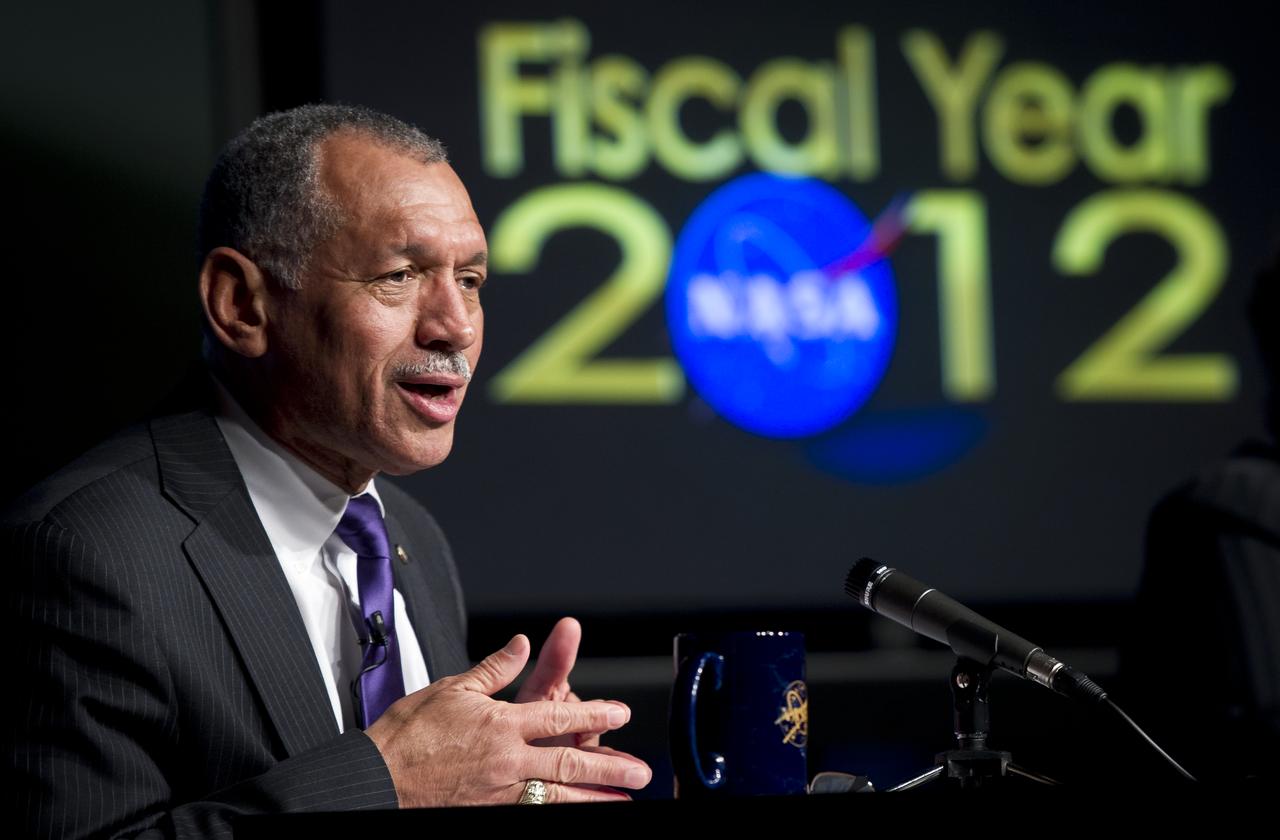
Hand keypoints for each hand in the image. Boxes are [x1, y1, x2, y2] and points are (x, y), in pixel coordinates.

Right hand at [366, 633, 651, 806]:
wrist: (376, 779)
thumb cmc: (407, 735)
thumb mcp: (452, 688)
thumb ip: (494, 669)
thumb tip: (521, 646)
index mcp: (501, 724)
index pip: (559, 715)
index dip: (594, 713)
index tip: (620, 713)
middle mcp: (506, 760)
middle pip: (569, 763)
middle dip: (609, 767)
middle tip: (640, 771)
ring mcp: (498, 792)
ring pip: (557, 796)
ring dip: (593, 798)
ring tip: (622, 801)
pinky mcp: (486, 813)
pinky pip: (530, 812)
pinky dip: (553, 811)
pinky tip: (571, 811)